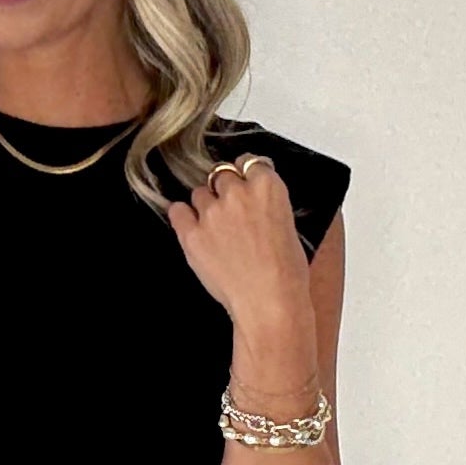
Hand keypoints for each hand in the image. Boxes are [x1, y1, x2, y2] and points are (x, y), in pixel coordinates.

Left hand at [165, 150, 311, 338]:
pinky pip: (177, 211)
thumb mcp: (288, 226)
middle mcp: (238, 193)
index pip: (249, 162)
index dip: (244, 174)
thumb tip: (254, 200)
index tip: (243, 182)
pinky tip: (192, 230)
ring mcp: (212, 213)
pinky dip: (183, 218)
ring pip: (199, 193)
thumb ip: (267, 204)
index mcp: (268, 187)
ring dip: (205, 206)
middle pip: (221, 175)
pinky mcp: (192, 234)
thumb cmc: (286, 274)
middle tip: (231, 214)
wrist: (270, 302)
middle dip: (225, 191)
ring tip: (217, 231)